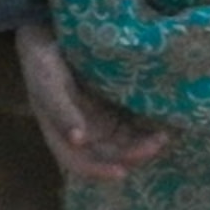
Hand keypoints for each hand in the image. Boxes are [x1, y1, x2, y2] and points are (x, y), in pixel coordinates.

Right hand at [16, 29, 168, 182]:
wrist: (50, 37)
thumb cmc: (42, 63)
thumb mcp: (46, 85)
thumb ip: (61, 112)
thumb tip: (77, 140)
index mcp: (63, 136)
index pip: (81, 164)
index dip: (100, 172)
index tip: (122, 172)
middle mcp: (86, 135)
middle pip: (112, 155)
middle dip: (135, 153)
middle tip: (158, 141)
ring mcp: (103, 122)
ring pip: (128, 142)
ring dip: (146, 143)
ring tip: (167, 132)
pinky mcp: (117, 107)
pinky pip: (135, 122)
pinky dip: (149, 125)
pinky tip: (166, 118)